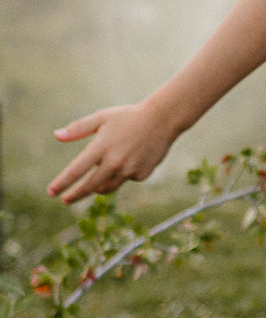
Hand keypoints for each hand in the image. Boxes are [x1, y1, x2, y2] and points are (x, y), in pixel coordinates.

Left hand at [47, 103, 174, 204]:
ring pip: (107, 187)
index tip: (51, 192)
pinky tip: (129, 160)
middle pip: (89, 187)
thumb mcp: (101, 118)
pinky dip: (122, 175)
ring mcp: (129, 170)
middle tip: (65, 200)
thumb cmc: (128, 116)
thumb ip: (78, 128)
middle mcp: (114, 162)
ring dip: (97, 187)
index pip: (75, 171)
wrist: (163, 120)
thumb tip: (56, 136)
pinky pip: (126, 180)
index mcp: (101, 148)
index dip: (62, 183)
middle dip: (75, 195)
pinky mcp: (141, 174)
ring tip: (92, 185)